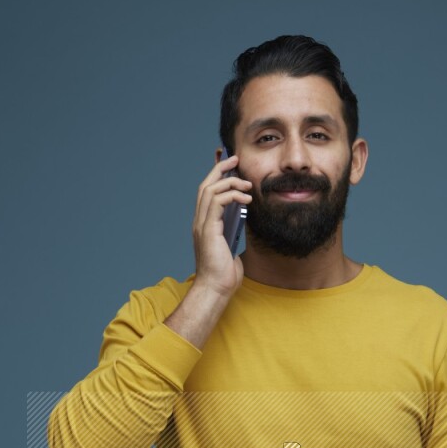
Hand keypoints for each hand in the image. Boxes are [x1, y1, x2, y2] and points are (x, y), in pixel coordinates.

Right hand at [191, 153, 252, 298]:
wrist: (216, 288)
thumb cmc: (224, 274)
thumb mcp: (232, 246)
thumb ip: (234, 231)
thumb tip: (244, 219)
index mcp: (204, 224)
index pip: (207, 192)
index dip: (216, 175)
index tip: (230, 164)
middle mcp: (199, 221)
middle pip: (205, 184)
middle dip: (220, 168)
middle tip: (236, 159)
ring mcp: (201, 225)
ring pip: (210, 190)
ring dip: (229, 181)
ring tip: (247, 184)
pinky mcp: (208, 229)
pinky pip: (218, 202)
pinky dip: (232, 195)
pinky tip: (246, 199)